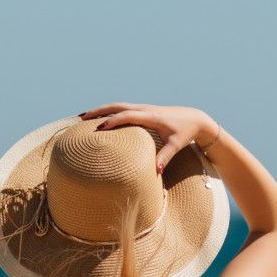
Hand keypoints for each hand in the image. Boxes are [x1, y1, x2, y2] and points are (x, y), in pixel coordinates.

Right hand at [78, 104, 219, 172]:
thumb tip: (156, 171)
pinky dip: (109, 111)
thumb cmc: (185, 133)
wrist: (195, 118)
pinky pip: (122, 108)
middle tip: (81, 118)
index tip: (99, 128)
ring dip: (101, 110)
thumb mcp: (176, 145)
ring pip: (118, 105)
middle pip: (117, 106)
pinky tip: (100, 118)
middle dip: (99, 111)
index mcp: (151, 116)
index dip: (113, 120)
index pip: (128, 115)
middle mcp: (145, 109)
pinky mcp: (143, 110)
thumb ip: (165, 157)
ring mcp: (143, 108)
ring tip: (84, 117)